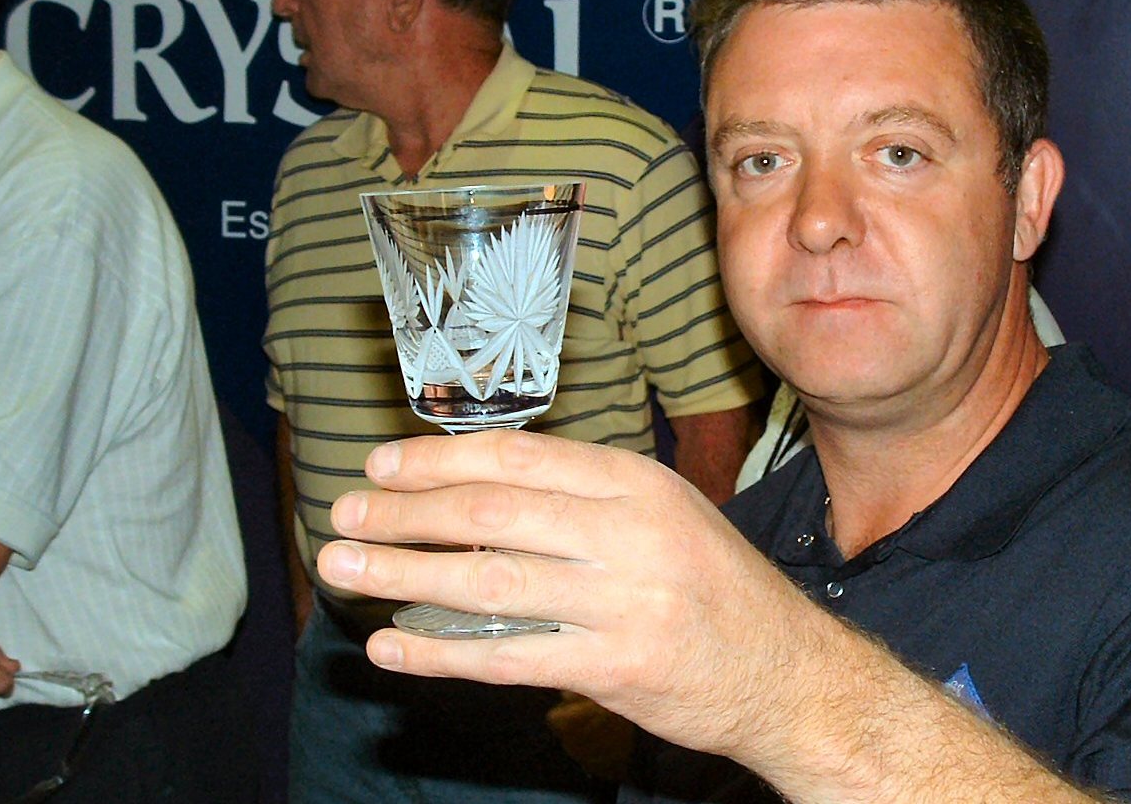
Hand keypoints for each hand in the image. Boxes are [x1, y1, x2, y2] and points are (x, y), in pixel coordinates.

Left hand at [316, 430, 830, 768]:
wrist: (788, 672)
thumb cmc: (716, 587)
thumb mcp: (665, 515)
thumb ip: (584, 497)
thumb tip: (478, 487)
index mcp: (638, 483)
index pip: (519, 457)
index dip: (439, 459)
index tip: (381, 465)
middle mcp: (630, 534)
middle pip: (492, 513)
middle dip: (404, 512)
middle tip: (343, 514)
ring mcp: (623, 603)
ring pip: (488, 583)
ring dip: (401, 574)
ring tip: (342, 568)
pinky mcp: (614, 669)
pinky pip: (507, 657)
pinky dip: (438, 653)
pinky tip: (391, 645)